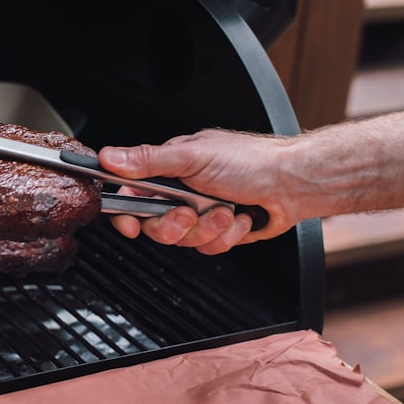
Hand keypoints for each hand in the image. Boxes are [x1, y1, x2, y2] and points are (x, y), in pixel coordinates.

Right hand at [97, 129, 299, 253]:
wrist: (294, 184)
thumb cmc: (252, 161)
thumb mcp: (193, 156)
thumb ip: (148, 160)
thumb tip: (109, 156)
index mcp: (169, 169)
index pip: (131, 194)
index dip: (126, 213)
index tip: (130, 224)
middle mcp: (181, 192)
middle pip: (155, 225)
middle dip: (175, 224)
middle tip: (189, 212)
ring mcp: (200, 212)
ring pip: (183, 240)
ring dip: (208, 228)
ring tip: (227, 210)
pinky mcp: (218, 231)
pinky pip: (208, 247)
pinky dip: (227, 236)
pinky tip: (240, 218)